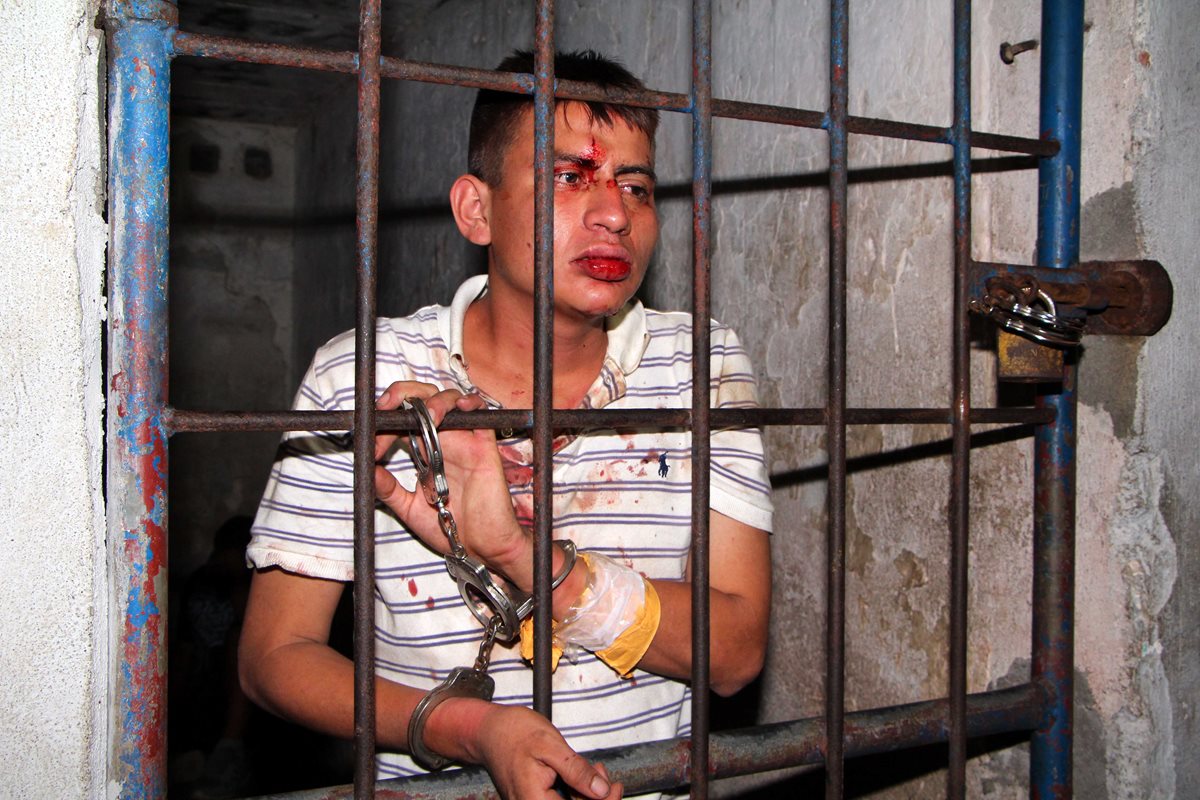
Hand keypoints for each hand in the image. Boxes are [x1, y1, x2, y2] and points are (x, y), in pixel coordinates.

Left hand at [374, 382, 532, 582]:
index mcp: (424, 454)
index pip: (401, 423)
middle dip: (403, 394)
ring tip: (425, 414)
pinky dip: (470, 402)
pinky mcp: (484, 447)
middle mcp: (443, 442)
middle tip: (387, 406)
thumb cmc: (451, 529)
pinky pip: (481, 415)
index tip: (372, 448)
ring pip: (450, 400)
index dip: (383, 425)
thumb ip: (388, 490)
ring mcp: (464, 442)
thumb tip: (367, 470)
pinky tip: (459, 406)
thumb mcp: (409, 509)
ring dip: (434, 401)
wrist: (480, 549)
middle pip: (424, 400)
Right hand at [446, 701, 622, 799]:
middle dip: (596, 797)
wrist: (488, 730)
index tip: (615, 788)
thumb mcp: (550, 745)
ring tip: (594, 769)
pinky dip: (575, 790)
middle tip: (604, 772)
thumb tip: (602, 791)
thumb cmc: (513, 732)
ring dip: (587, 793)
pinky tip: (582, 774)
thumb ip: (576, 770)